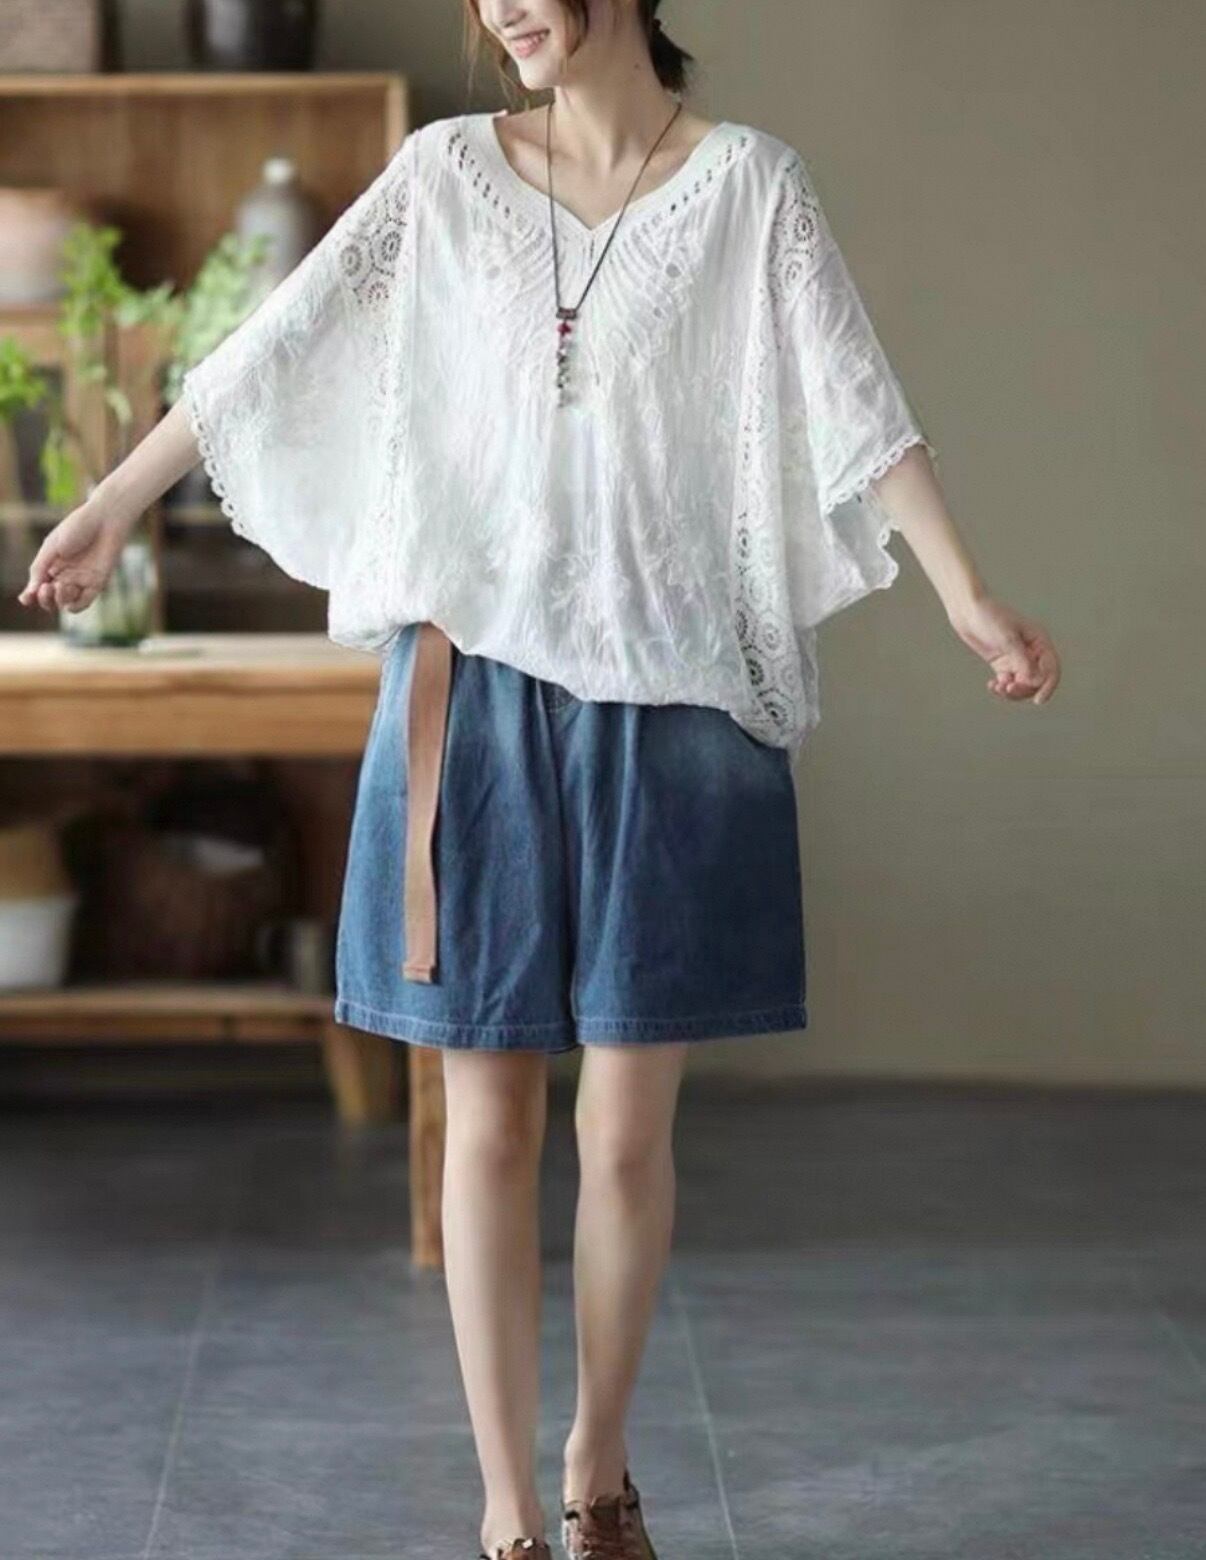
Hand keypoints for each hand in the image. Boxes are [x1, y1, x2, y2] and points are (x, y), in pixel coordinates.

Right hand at [16, 500, 128, 614]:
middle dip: (45, 599)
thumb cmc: (77, 527)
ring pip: (66, 602)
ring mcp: (81, 579)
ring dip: (60, 600)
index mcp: (51, 565)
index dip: (31, 596)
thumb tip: (30, 591)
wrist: (105, 519)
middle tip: (47, 588)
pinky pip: (85, 601)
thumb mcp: (52, 546)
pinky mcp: (97, 582)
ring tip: (62, 586)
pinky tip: (70, 601)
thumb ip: (39, 568)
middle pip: (51, 599)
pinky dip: (76, 605)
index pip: (38, 588)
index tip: (27, 597)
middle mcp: (65, 575)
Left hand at [947, 592, 1060, 704]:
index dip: (1048, 686)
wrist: (968, 612)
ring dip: (1012, 691)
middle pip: (1037, 681)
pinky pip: (1009, 682)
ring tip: (998, 687)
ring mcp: (1017, 659)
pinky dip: (1002, 687)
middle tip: (1007, 688)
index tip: (1038, 701)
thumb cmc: (989, 617)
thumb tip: (1034, 680)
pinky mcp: (1003, 664)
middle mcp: (1032, 651)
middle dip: (1024, 689)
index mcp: (1039, 641)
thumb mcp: (1006, 638)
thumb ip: (1021, 660)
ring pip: (1023, 684)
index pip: (1051, 669)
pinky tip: (992, 685)